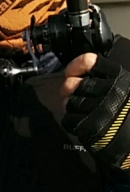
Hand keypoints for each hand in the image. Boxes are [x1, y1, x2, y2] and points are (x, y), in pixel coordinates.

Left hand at [61, 52, 129, 171]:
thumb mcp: (126, 89)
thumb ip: (105, 78)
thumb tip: (78, 73)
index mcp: (119, 79)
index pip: (89, 62)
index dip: (76, 66)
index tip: (72, 72)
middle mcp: (109, 93)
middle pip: (72, 84)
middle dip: (70, 90)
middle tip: (75, 95)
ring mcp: (98, 111)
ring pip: (69, 102)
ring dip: (72, 106)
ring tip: (82, 111)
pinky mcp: (89, 129)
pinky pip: (68, 120)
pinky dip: (73, 122)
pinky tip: (83, 123)